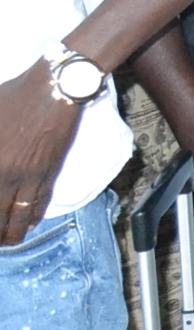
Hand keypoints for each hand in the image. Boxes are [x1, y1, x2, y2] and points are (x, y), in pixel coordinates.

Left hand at [0, 60, 86, 245]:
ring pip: (18, 214)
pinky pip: (39, 201)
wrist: (54, 88)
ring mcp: (27, 174)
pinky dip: (32, 216)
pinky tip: (28, 223)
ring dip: (11, 232)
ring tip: (8, 241)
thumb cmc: (12, 96)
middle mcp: (4, 174)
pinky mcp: (48, 170)